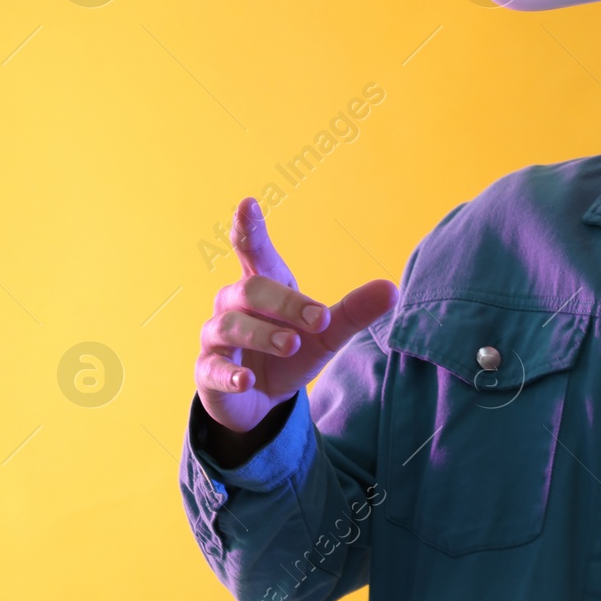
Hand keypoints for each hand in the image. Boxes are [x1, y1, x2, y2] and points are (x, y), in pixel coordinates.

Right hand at [195, 197, 398, 435]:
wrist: (262, 398)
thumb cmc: (290, 351)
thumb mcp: (327, 332)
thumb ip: (354, 311)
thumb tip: (392, 289)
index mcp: (263, 285)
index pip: (254, 251)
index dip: (250, 228)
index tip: (249, 203)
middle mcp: (233, 304)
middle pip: (253, 289)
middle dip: (285, 303)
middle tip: (318, 319)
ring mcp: (217, 338)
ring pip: (231, 326)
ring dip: (262, 335)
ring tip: (291, 344)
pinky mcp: (208, 372)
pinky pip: (213, 370)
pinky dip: (230, 374)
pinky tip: (246, 380)